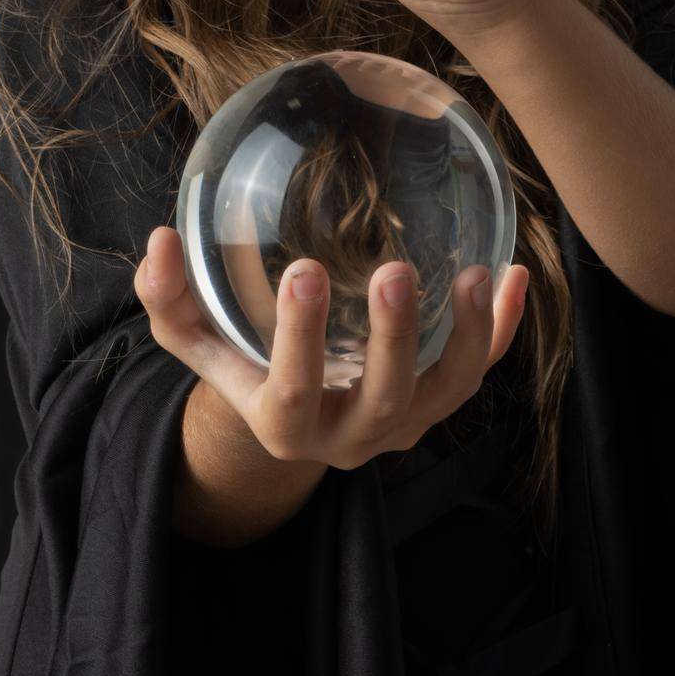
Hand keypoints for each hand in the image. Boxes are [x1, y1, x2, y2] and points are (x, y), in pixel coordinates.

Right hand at [133, 225, 529, 469]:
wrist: (289, 416)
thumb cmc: (239, 361)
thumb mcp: (195, 337)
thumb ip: (171, 296)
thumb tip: (160, 238)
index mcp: (284, 424)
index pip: (292, 392)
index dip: (301, 337)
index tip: (304, 268)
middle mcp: (349, 437)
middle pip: (383, 401)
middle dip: (393, 339)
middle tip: (394, 270)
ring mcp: (402, 424)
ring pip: (448, 395)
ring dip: (467, 338)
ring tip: (476, 275)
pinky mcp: (437, 404)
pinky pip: (480, 371)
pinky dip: (503, 329)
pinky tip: (514, 274)